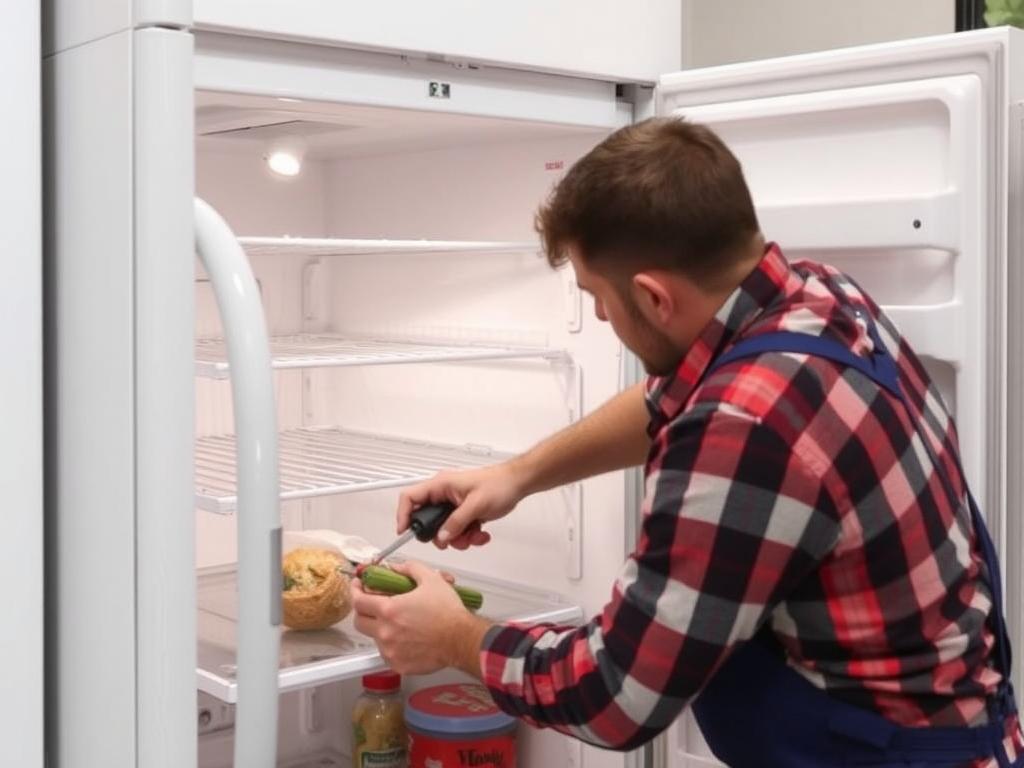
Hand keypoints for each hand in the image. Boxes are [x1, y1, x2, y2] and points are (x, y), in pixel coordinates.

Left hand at [351, 561, 490, 676]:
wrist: (461, 639)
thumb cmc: (448, 612)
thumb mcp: (431, 579)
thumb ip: (410, 568)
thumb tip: (396, 568)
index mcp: (389, 610)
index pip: (358, 601)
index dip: (355, 591)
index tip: (358, 587)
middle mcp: (385, 632)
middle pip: (359, 622)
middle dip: (363, 611)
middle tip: (373, 605)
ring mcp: (390, 650)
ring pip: (374, 638)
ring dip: (380, 628)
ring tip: (398, 623)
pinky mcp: (398, 664)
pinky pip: (387, 653)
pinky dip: (392, 645)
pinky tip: (406, 638)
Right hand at [397, 462, 526, 549]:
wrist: (517, 484)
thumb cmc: (499, 484)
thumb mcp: (475, 505)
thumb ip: (456, 523)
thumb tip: (441, 537)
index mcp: (441, 485)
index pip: (410, 498)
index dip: (404, 515)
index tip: (405, 532)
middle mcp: (444, 494)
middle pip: (428, 520)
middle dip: (441, 535)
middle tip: (452, 539)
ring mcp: (454, 505)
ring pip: (444, 529)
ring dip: (459, 538)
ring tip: (474, 534)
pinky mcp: (464, 513)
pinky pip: (457, 530)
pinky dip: (468, 536)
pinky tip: (481, 533)